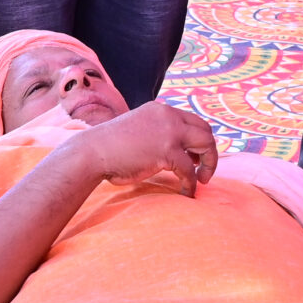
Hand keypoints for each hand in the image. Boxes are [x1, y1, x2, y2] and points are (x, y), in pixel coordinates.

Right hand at [70, 101, 217, 191]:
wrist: (92, 153)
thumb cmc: (110, 148)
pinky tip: (187, 192)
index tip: (196, 157)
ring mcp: (169, 132)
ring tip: (202, 180)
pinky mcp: (167, 151)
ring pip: (206, 144)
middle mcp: (168, 116)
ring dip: (209, 164)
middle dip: (210, 151)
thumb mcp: (139, 130)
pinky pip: (190, 169)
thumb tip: (176, 153)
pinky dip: (191, 183)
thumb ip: (158, 134)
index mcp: (161, 110)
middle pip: (205, 130)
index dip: (199, 140)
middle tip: (205, 170)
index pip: (193, 121)